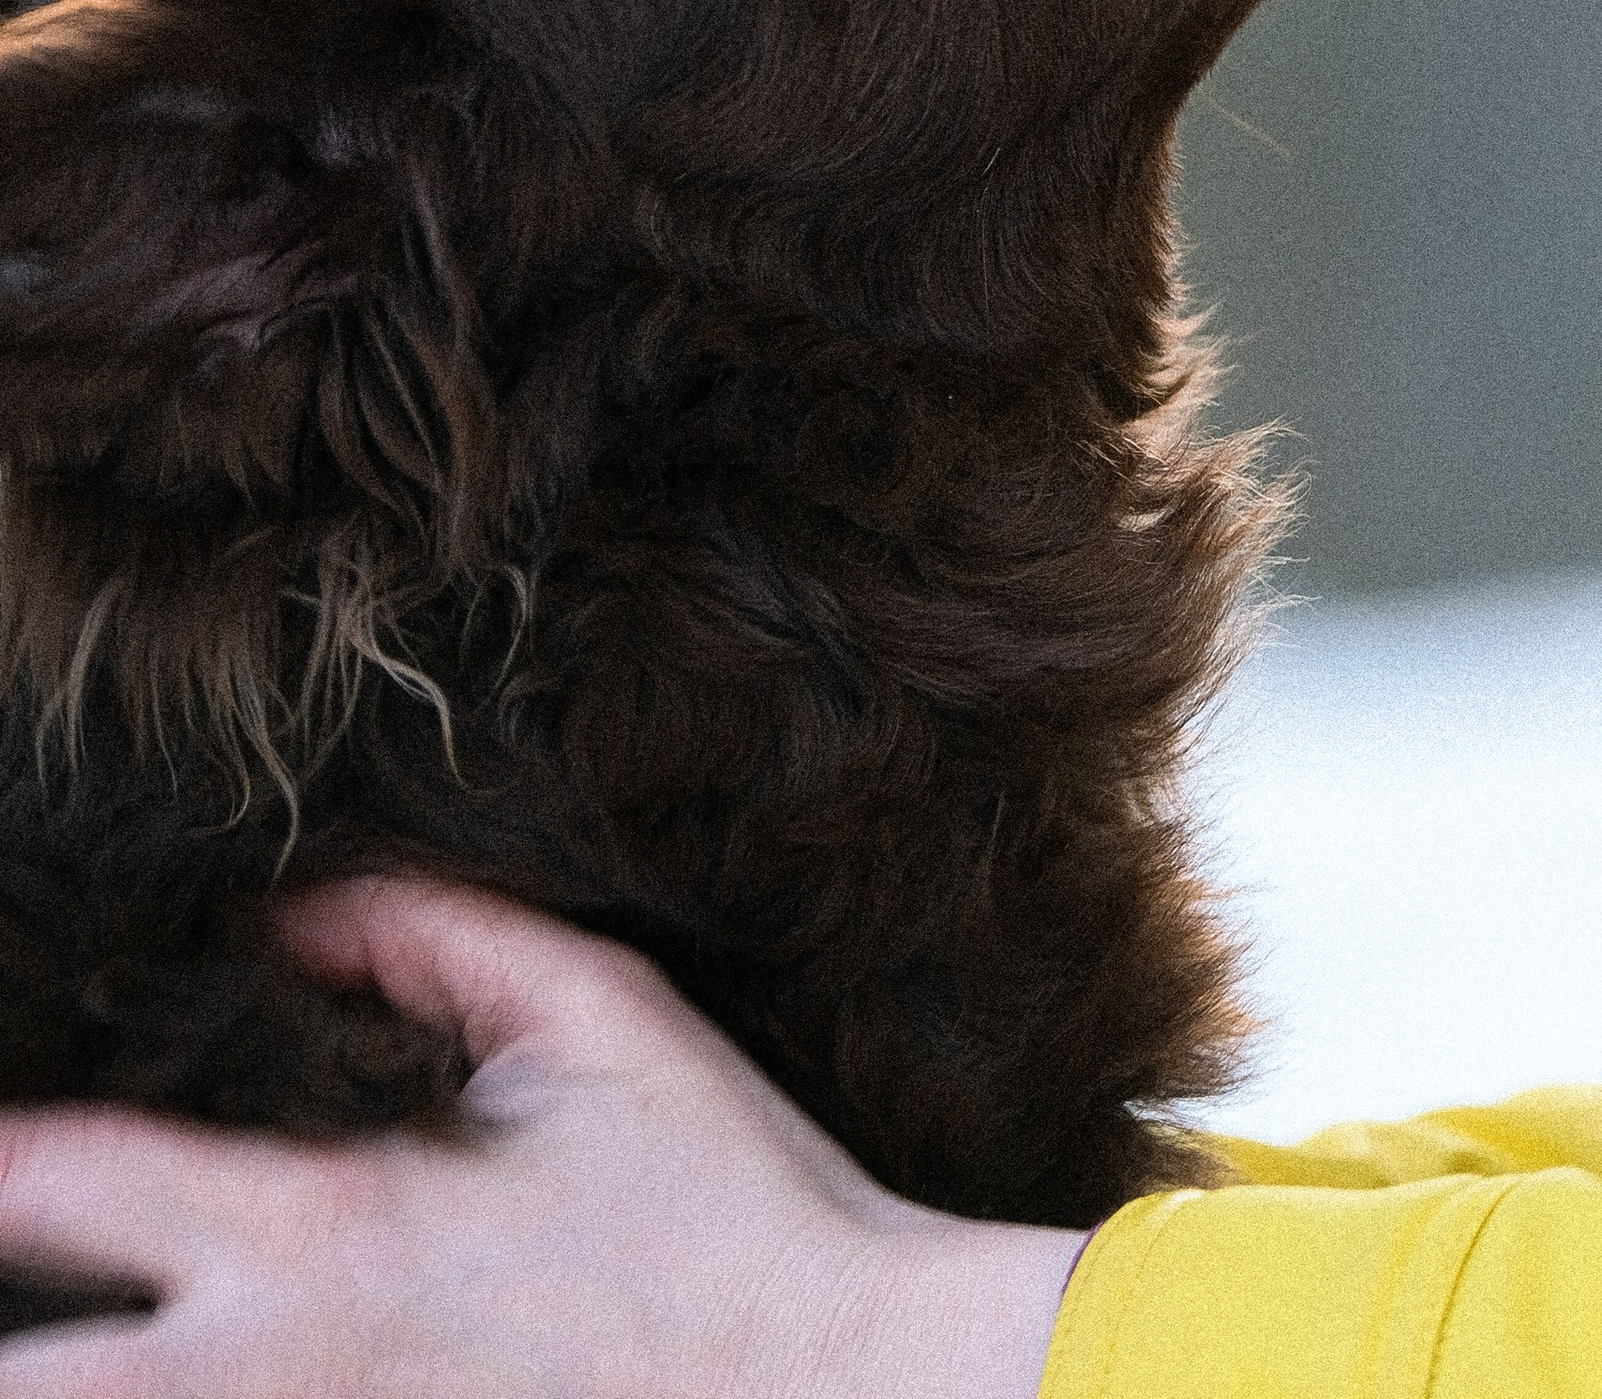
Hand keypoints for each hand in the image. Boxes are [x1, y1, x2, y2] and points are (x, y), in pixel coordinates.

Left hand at [0, 878, 1085, 1396]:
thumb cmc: (728, 1204)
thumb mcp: (600, 1018)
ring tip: (64, 1355)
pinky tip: (183, 1392)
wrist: (848, 1386)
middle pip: (40, 1392)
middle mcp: (279, 1374)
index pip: (77, 1187)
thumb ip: (439, 938)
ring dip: (80, 1388)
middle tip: (2, 1301)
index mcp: (322, 1233)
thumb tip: (303, 919)